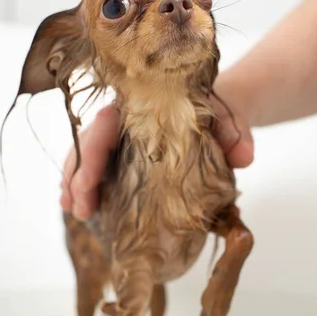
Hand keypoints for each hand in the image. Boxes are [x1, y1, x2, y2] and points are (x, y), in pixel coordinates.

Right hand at [61, 93, 253, 219]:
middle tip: (78, 207)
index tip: (87, 182)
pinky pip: (97, 167)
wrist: (218, 116)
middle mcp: (126, 119)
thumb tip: (244, 157)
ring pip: (88, 154)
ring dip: (75, 183)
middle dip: (79, 174)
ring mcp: (122, 138)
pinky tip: (78, 207)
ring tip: (73, 210)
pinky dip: (85, 186)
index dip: (93, 150)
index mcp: (145, 105)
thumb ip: (236, 134)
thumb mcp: (230, 121)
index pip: (108, 121)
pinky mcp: (123, 155)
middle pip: (91, 140)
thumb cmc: (218, 116)